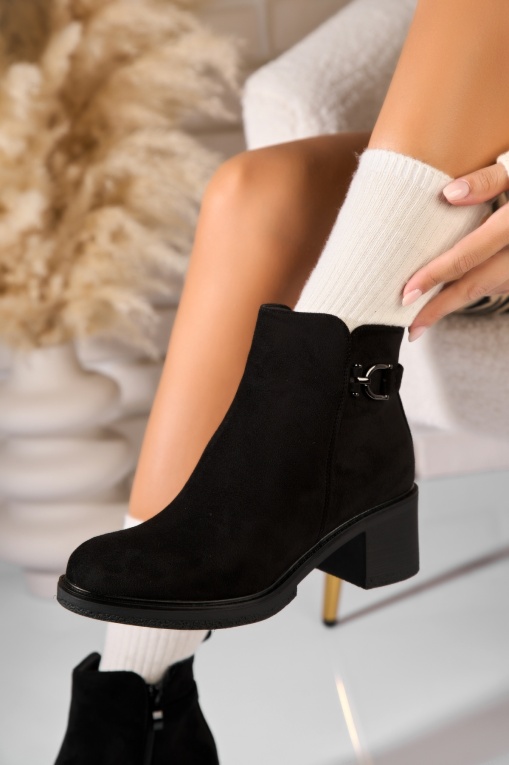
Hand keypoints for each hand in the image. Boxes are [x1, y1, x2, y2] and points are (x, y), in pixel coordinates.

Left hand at [402, 161, 508, 340]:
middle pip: (475, 286)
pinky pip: (500, 285)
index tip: (406, 294)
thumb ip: (489, 181)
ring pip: (488, 289)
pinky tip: (454, 292)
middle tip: (412, 328)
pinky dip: (475, 288)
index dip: (434, 277)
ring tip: (425, 314)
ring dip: (455, 302)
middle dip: (439, 309)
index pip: (468, 256)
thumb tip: (448, 194)